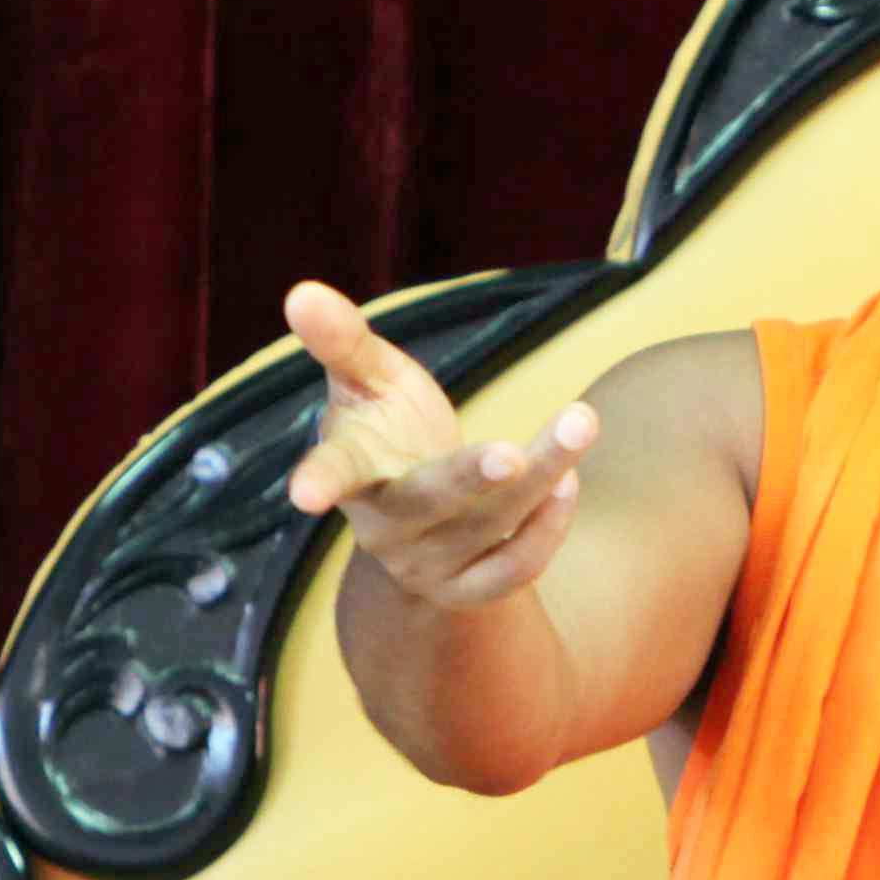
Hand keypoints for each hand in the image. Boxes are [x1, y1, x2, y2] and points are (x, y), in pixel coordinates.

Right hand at [282, 280, 595, 608]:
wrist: (419, 519)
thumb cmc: (388, 428)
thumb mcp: (368, 379)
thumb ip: (342, 340)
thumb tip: (301, 291)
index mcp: (352, 471)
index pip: (334, 472)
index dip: (319, 481)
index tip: (302, 496)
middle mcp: (385, 525)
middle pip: (428, 502)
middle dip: (470, 478)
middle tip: (510, 455)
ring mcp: (427, 563)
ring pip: (486, 528)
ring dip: (539, 479)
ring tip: (578, 423)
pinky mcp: (469, 588)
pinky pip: (513, 570)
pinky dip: (546, 528)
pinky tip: (569, 480)